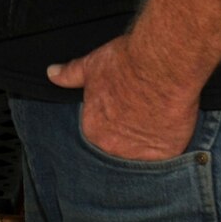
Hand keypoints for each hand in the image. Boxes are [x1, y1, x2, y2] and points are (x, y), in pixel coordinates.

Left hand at [46, 35, 199, 160]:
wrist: (160, 66)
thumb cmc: (125, 65)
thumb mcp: (90, 66)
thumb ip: (69, 75)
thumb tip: (51, 73)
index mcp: (92, 130)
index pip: (100, 134)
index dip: (113, 121)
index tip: (122, 109)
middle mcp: (113, 147)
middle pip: (120, 147)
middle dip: (128, 135)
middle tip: (139, 113)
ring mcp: (140, 154)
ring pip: (142, 156)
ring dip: (146, 141)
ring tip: (154, 118)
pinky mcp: (165, 154)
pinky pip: (165, 156)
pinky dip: (167, 144)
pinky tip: (168, 127)